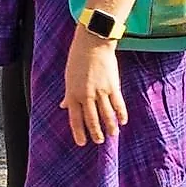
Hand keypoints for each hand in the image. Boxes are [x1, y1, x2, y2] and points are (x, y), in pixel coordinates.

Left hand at [62, 24, 127, 146]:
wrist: (92, 44)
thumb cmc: (78, 59)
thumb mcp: (69, 78)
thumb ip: (68, 95)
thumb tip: (62, 106)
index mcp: (73, 94)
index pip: (75, 118)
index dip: (79, 132)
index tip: (82, 143)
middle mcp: (86, 95)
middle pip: (91, 120)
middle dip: (96, 133)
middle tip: (99, 141)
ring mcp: (100, 91)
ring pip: (106, 115)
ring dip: (110, 127)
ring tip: (112, 135)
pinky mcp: (113, 86)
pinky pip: (118, 104)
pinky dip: (121, 114)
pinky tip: (123, 121)